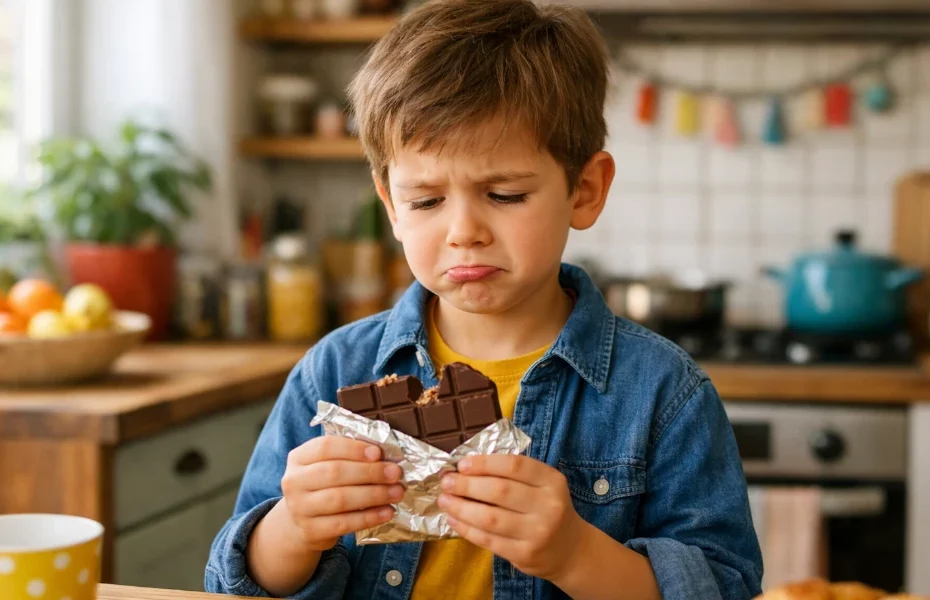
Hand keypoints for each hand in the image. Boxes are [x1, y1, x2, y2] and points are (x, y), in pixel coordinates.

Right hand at [280, 436, 403, 550]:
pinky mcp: (310, 531)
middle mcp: (294, 481)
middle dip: (370, 472)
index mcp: (299, 457)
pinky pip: (344, 523)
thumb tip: (384, 456)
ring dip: (374, 495)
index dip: (353, 448)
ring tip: (396, 492)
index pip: (325, 447)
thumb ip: (347, 457)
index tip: (378, 453)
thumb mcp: (325, 465)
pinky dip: (369, 517)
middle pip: (335, 472)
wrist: (300, 522)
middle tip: (395, 473)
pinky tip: (387, 512)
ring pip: (340, 499)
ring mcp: (299, 508)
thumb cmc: (321, 486)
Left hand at [437, 455, 589, 582]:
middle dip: (466, 485)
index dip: (484, 463)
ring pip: (490, 518)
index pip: (515, 466)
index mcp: (551, 481)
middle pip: (499, 491)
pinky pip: (489, 540)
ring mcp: (538, 532)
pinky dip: (467, 529)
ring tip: (444, 500)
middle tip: (446, 481)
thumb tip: (466, 468)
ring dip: (461, 507)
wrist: (570, 550)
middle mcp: (548, 506)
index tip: (461, 464)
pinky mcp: (525, 554)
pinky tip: (453, 520)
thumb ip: (513, 475)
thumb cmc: (548, 509)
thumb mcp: (543, 486)